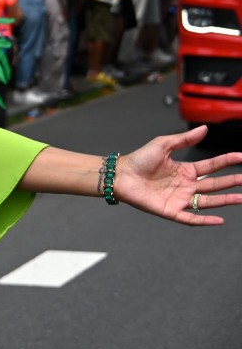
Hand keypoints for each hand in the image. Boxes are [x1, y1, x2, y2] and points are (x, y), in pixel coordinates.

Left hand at [116, 126, 241, 224]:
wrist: (120, 174)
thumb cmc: (139, 159)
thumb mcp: (163, 145)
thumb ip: (184, 140)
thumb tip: (204, 129)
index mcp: (185, 170)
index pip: (211, 166)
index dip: (226, 161)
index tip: (241, 157)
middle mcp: (186, 185)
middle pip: (214, 184)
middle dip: (232, 182)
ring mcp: (180, 199)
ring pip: (208, 201)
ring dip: (225, 200)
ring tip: (241, 197)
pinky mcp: (171, 211)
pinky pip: (191, 218)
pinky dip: (204, 220)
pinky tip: (219, 220)